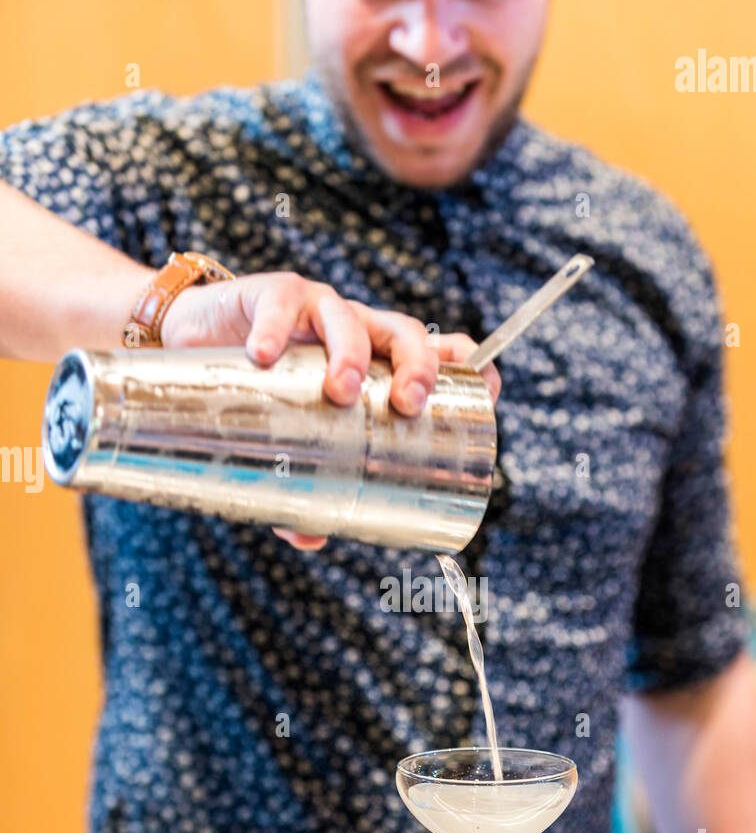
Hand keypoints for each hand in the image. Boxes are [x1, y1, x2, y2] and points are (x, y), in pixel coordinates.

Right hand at [160, 271, 499, 549]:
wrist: (192, 341)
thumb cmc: (264, 393)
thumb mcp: (291, 439)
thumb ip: (305, 488)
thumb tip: (310, 537)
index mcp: (379, 362)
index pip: (440, 354)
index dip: (470, 367)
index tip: (487, 393)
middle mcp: (358, 331)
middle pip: (406, 335)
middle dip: (416, 367)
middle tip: (406, 405)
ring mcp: (317, 310)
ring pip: (350, 319)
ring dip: (350, 354)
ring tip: (338, 390)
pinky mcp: (270, 295)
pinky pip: (280, 305)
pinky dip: (273, 330)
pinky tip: (264, 356)